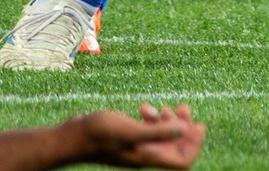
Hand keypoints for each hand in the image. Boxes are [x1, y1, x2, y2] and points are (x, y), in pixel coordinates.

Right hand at [72, 105, 206, 168]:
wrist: (72, 137)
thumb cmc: (99, 135)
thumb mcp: (131, 131)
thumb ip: (158, 132)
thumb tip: (184, 130)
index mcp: (149, 157)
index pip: (182, 161)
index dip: (194, 144)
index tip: (197, 124)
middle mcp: (145, 155)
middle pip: (175, 146)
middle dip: (182, 126)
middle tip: (182, 107)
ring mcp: (135, 146)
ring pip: (161, 135)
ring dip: (165, 120)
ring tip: (157, 107)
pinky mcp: (126, 137)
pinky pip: (146, 129)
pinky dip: (150, 118)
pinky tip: (142, 108)